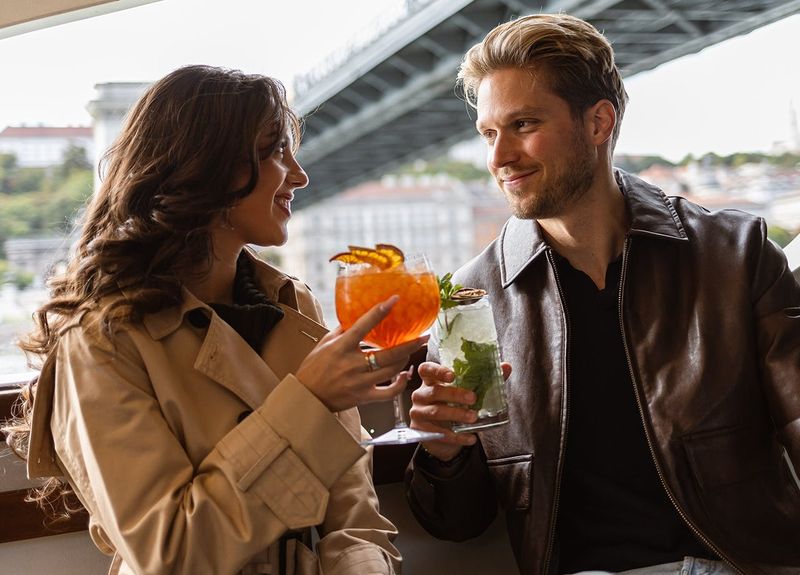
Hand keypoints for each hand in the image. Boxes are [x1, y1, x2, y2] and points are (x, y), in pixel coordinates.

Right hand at [296, 296, 427, 412]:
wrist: (307, 396)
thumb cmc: (313, 367)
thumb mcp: (324, 343)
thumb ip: (342, 330)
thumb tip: (358, 315)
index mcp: (341, 347)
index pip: (364, 325)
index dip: (381, 311)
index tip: (395, 299)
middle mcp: (352, 364)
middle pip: (388, 353)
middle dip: (410, 344)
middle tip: (424, 336)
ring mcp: (359, 382)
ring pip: (391, 370)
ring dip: (405, 359)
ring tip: (411, 351)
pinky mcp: (364, 397)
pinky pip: (388, 392)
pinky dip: (400, 384)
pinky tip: (405, 375)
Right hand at [410, 361, 511, 460]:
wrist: (443, 436)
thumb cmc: (454, 406)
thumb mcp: (466, 392)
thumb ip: (485, 379)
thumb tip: (506, 367)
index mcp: (430, 381)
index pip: (426, 369)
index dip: (437, 370)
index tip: (452, 375)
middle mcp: (421, 395)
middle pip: (435, 391)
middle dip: (455, 394)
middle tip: (473, 398)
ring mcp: (418, 413)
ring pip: (436, 412)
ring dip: (456, 414)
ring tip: (473, 418)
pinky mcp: (421, 431)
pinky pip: (439, 433)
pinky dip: (457, 436)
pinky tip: (471, 438)